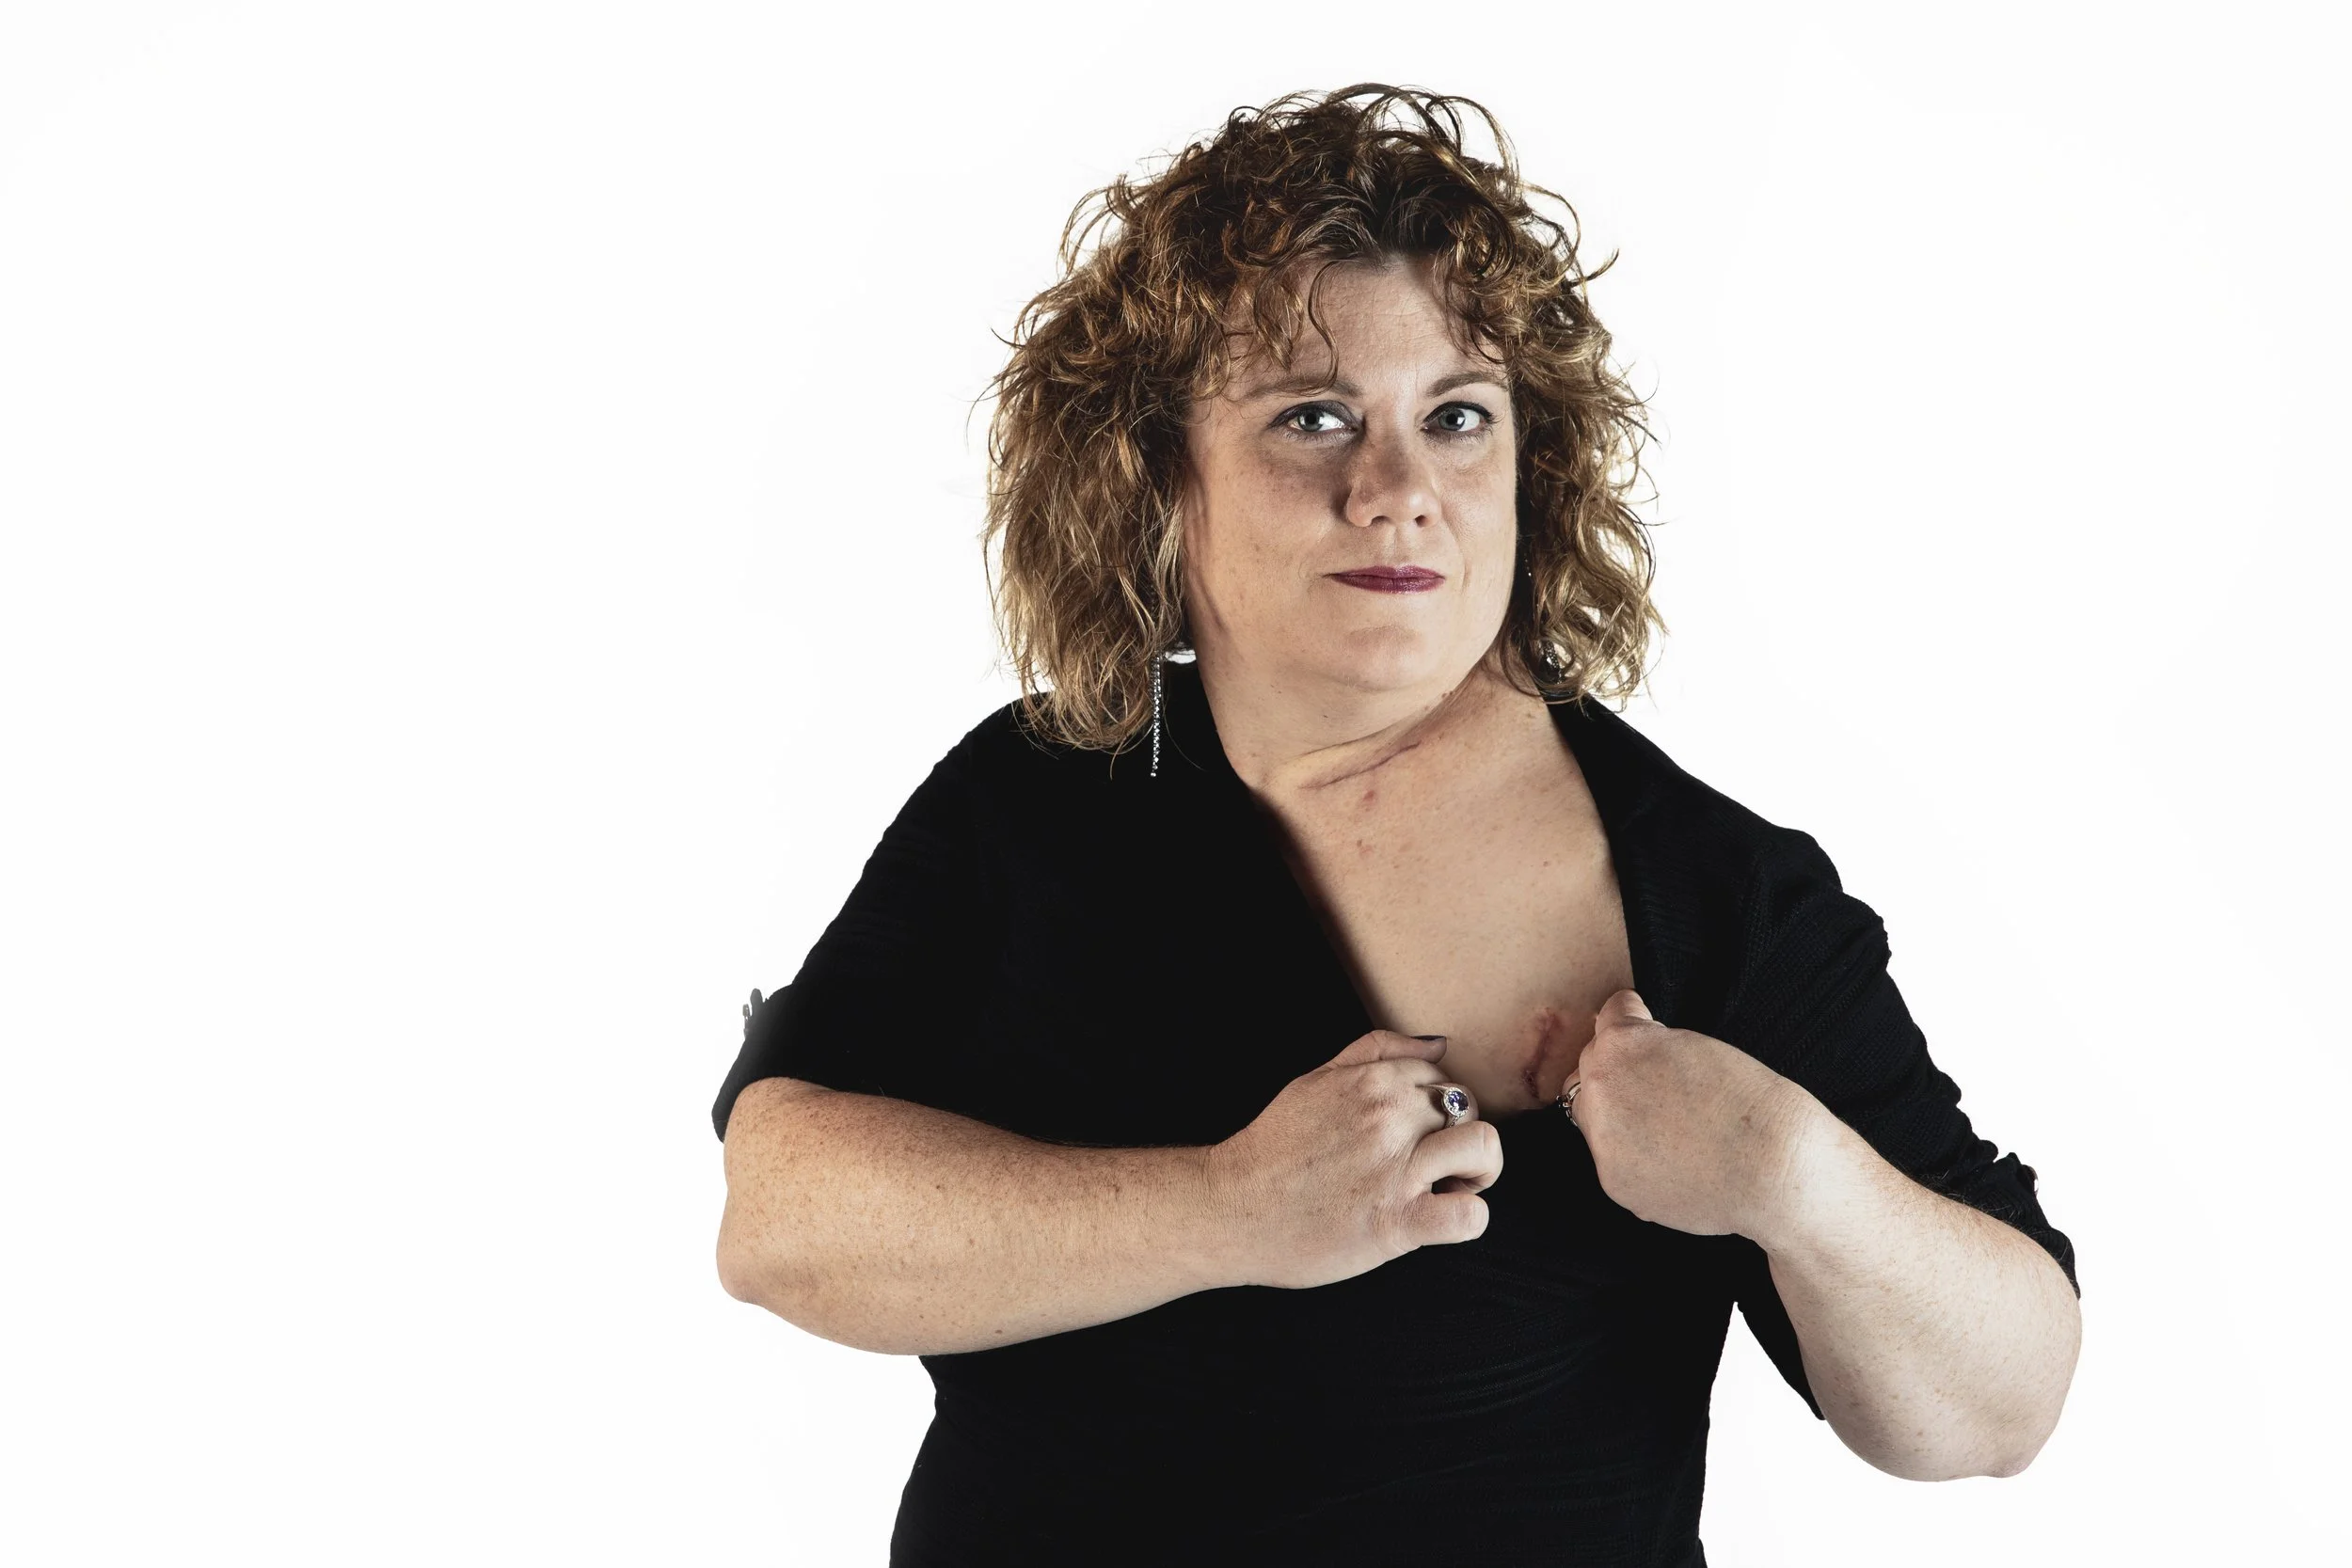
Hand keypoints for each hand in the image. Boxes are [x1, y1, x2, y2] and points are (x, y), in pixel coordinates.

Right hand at [1205, 1030, 1502, 1289]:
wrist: (1231, 1208)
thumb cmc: (1272, 1150)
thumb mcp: (1315, 1080)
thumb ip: (1376, 1052)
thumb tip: (1437, 1043)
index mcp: (1371, 1081)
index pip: (1443, 1076)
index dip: (1438, 1108)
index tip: (1416, 1134)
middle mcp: (1388, 1118)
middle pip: (1470, 1109)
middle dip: (1459, 1137)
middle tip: (1431, 1166)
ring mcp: (1395, 1171)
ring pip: (1484, 1148)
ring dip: (1479, 1171)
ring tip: (1449, 1188)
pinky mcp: (1397, 1223)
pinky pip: (1469, 1217)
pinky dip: (1467, 1219)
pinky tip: (1441, 1219)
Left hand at [1567, 990, 1819, 1242]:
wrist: (1776, 1169)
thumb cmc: (1756, 1105)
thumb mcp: (1700, 1048)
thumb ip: (1656, 1048)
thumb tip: (1639, 1062)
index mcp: (1623, 1045)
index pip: (1609, 1016)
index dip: (1631, 1018)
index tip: (1637, 1022)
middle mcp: (1601, 1089)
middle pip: (1592, 1066)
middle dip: (1618, 1067)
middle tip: (1653, 1080)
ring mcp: (1602, 1139)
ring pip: (1592, 1116)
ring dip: (1615, 1113)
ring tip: (1660, 1122)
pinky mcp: (1614, 1181)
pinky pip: (1614, 1160)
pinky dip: (1635, 1156)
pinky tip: (1671, 1158)